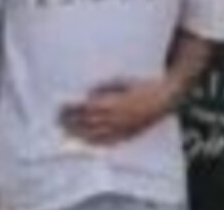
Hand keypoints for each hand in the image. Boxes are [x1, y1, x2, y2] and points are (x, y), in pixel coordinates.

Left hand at [58, 79, 174, 144]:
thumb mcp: (123, 81)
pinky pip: (108, 142)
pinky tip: (86, 142)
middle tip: (58, 119)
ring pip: (95, 134)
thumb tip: (88, 93)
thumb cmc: (144, 86)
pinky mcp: (127, 134)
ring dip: (78, 133)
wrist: (164, 99)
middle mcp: (115, 118)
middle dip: (71, 121)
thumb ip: (105, 87)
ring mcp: (121, 128)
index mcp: (113, 103)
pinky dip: (94, 143)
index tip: (61, 106)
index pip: (86, 108)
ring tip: (66, 132)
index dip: (72, 108)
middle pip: (87, 122)